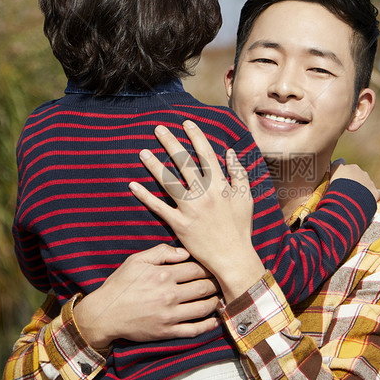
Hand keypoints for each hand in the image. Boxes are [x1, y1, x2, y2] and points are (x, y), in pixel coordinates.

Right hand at [74, 244, 219, 347]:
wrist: (104, 314)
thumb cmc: (120, 285)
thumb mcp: (136, 261)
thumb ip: (161, 252)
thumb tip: (185, 252)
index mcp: (163, 275)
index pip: (197, 269)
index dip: (209, 267)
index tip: (214, 267)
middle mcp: (169, 295)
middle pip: (204, 287)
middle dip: (216, 283)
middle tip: (222, 281)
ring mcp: (170, 315)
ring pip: (203, 308)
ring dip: (216, 302)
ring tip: (220, 297)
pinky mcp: (167, 331)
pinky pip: (194, 330)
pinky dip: (208, 326)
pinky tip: (215, 320)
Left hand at [129, 121, 266, 300]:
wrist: (233, 257)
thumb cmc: (240, 227)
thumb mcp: (245, 197)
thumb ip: (238, 173)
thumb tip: (229, 152)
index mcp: (220, 185)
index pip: (206, 154)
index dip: (196, 136)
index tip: (186, 123)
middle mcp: (204, 194)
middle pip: (183, 163)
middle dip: (170, 143)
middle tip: (158, 129)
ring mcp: (190, 209)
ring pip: (168, 181)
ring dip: (154, 165)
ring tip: (142, 151)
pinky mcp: (179, 225)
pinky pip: (158, 207)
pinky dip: (145, 196)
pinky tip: (133, 185)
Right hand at [330, 159, 379, 200]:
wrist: (349, 195)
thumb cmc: (338, 182)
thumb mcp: (334, 170)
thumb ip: (337, 164)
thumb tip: (341, 160)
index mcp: (353, 168)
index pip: (349, 169)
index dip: (345, 175)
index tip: (341, 182)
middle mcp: (362, 173)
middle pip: (359, 177)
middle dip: (355, 183)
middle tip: (348, 192)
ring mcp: (370, 183)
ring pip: (368, 184)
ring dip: (364, 190)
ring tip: (356, 199)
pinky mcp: (375, 193)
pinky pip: (378, 193)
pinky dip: (376, 196)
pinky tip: (371, 200)